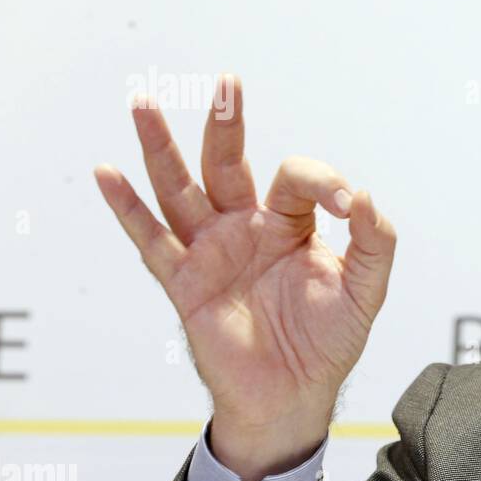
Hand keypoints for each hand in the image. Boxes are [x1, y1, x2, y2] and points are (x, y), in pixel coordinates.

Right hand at [94, 75, 396, 480]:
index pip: (297, 179)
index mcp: (290, 225)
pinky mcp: (186, 283)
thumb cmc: (328, 342)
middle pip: (227, 164)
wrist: (294, 396)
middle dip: (224, 124)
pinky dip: (127, 209)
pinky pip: (152, 241)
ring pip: (181, 190)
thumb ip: (373, 241)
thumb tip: (363, 196)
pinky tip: (108, 173)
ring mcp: (212, 252)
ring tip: (143, 105)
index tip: (347, 204)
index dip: (323, 181)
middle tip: (226, 83)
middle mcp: (246, 228)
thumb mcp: (365, 289)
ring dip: (162, 149)